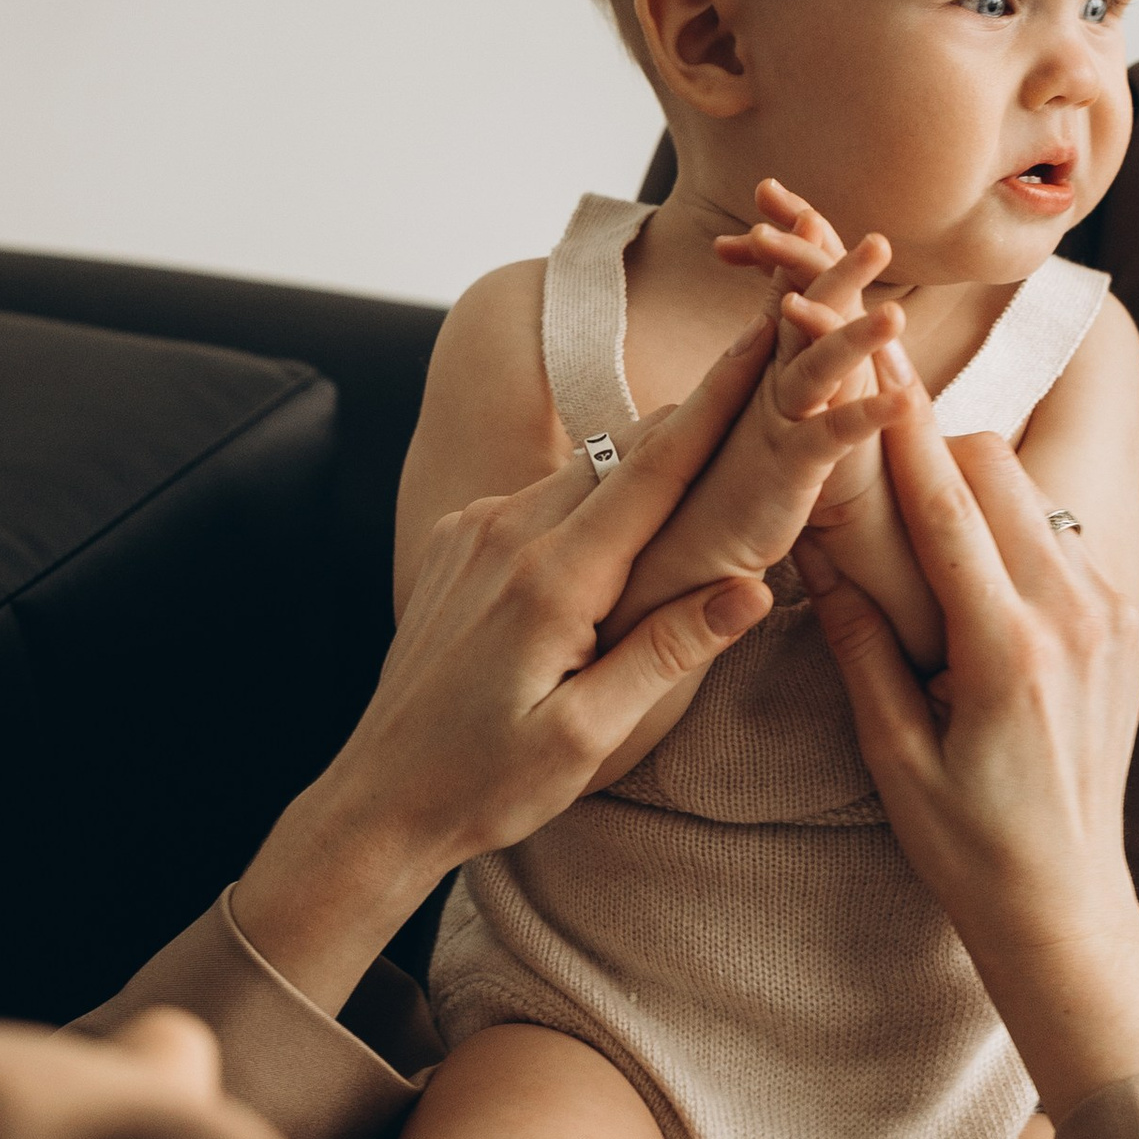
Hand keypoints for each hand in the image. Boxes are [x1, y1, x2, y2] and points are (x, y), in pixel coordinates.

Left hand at [230, 324, 778, 1009]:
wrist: (379, 800)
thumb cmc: (487, 784)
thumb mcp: (587, 737)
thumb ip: (666, 653)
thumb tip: (752, 588)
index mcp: (551, 581)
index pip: (653, 471)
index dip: (715, 402)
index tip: (760, 339)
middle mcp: (507, 535)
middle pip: (622, 453)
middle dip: (692, 415)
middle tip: (760, 371)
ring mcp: (473, 533)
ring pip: (578, 472)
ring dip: (641, 456)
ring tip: (704, 439)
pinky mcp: (454, 543)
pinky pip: (536, 497)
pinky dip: (587, 492)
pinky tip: (617, 516)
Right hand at [715, 176, 901, 524]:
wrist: (681, 544)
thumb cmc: (715, 481)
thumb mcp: (742, 412)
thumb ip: (753, 363)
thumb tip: (764, 320)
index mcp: (761, 369)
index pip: (782, 299)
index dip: (798, 255)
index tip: (808, 213)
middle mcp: (765, 384)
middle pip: (801, 314)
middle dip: (834, 271)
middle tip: (875, 238)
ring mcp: (777, 421)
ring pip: (818, 365)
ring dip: (856, 335)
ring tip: (897, 311)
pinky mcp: (790, 466)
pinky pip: (833, 435)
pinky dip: (869, 415)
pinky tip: (906, 398)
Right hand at [796, 401, 1138, 1118]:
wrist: (1066, 904)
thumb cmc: (966, 845)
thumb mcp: (892, 756)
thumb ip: (860, 645)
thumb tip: (818, 551)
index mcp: (1008, 651)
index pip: (946, 504)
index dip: (900, 425)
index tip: (869, 360)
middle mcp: (1075, 618)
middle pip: (995, 471)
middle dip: (932, 452)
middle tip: (876, 456)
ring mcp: (1114, 618)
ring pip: (1033, 500)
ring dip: (975, 497)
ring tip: (923, 531)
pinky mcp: (1133, 627)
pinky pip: (1065, 547)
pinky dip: (1016, 545)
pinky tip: (979, 594)